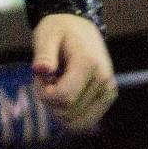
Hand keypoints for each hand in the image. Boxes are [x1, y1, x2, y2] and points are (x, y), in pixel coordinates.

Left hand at [32, 13, 116, 131]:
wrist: (80, 26)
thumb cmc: (59, 30)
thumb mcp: (46, 34)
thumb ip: (43, 53)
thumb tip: (40, 70)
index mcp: (89, 63)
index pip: (64, 97)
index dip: (44, 93)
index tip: (39, 76)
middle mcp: (104, 79)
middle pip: (68, 112)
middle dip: (50, 101)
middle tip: (47, 79)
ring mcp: (108, 90)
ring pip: (77, 121)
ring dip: (60, 109)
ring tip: (57, 85)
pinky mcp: (108, 97)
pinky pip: (86, 121)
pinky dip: (71, 115)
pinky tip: (66, 94)